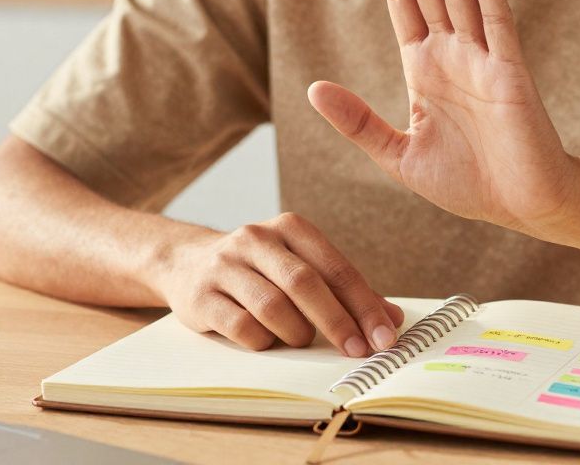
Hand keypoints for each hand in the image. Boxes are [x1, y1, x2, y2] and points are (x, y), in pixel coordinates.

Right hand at [157, 212, 403, 355]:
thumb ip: (344, 291)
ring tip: (301, 339)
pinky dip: (263, 341)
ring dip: (296, 333)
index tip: (385, 337)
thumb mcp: (300, 267)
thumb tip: (393, 319)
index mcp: (289, 227)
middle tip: (359, 352)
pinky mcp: (201, 295)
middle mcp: (256, 239)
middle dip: (338, 323)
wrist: (187, 262)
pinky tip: (267, 341)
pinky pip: (242, 327)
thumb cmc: (260, 271)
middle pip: (305, 284)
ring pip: (273, 307)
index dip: (364, 305)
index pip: (336, 268)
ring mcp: (225, 266)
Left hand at [308, 0, 579, 233]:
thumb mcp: (398, 156)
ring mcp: (484, 59)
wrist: (526, 208)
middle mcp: (454, 55)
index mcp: (426, 70)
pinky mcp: (511, 74)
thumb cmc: (470, 184)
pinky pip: (496, 21)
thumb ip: (359, 122)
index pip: (404, 3)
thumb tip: (313, 89)